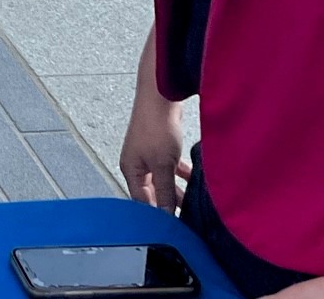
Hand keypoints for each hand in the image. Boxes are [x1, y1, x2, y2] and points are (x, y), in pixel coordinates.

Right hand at [118, 94, 188, 213]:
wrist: (161, 96)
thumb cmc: (154, 126)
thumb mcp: (163, 165)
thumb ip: (166, 192)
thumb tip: (167, 214)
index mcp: (130, 170)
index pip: (142, 202)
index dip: (157, 215)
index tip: (174, 227)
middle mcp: (137, 164)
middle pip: (153, 192)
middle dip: (169, 204)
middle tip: (186, 217)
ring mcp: (149, 155)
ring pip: (163, 180)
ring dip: (177, 190)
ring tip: (193, 202)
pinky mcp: (160, 147)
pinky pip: (170, 168)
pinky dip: (181, 174)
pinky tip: (193, 179)